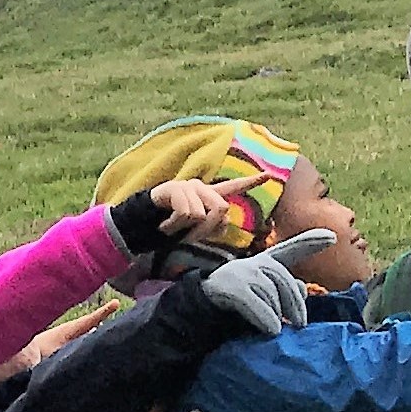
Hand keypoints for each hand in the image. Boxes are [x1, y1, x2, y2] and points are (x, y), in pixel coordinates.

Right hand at [147, 171, 268, 246]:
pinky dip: (174, 226)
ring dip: (186, 230)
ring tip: (172, 229)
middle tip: (190, 237)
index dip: (251, 182)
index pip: (233, 188)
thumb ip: (213, 226)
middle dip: (207, 229)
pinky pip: (186, 214)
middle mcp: (201, 187)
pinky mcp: (175, 189)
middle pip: (220, 208)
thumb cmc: (171, 228)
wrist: (141, 224)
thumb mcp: (194, 230)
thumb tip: (224, 224)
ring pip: (202, 214)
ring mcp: (188, 187)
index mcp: (208, 196)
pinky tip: (165, 227)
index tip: (269, 174)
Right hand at [202, 229, 336, 334]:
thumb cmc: (231, 308)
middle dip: (295, 303)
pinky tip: (271, 330)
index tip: (333, 238)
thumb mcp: (261, 299)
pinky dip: (266, 318)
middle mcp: (253, 263)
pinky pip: (257, 303)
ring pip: (271, 292)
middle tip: (300, 324)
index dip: (310, 242)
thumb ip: (283, 292)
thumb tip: (304, 288)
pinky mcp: (231, 288)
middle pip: (284, 279)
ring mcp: (240, 273)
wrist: (195, 314)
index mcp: (262, 264)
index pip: (289, 250)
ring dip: (277, 314)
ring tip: (278, 330)